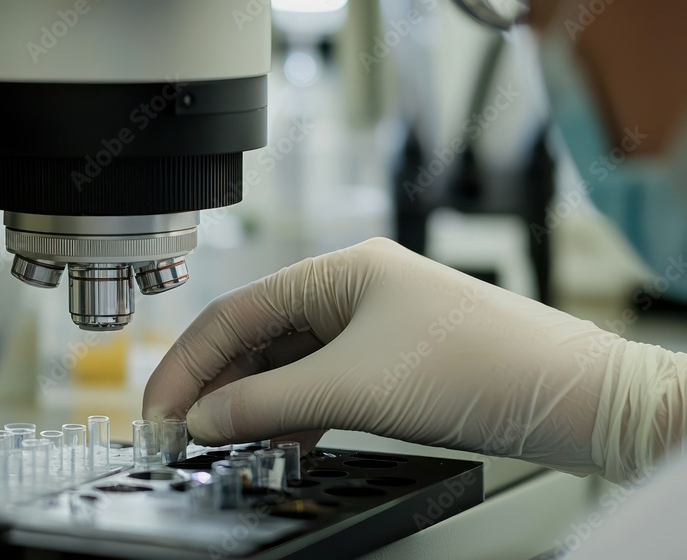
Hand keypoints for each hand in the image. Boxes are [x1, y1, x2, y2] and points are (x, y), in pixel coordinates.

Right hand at [143, 238, 686, 482]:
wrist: (572, 396)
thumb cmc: (480, 367)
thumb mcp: (353, 389)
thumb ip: (267, 404)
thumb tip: (204, 419)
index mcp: (337, 272)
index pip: (235, 313)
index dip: (188, 364)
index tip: (160, 410)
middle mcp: (351, 290)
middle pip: (258, 336)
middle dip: (218, 385)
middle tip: (184, 432)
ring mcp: (372, 326)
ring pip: (288, 362)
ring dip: (254, 402)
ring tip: (223, 441)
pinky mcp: (392, 360)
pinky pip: (321, 382)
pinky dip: (294, 411)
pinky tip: (281, 439)